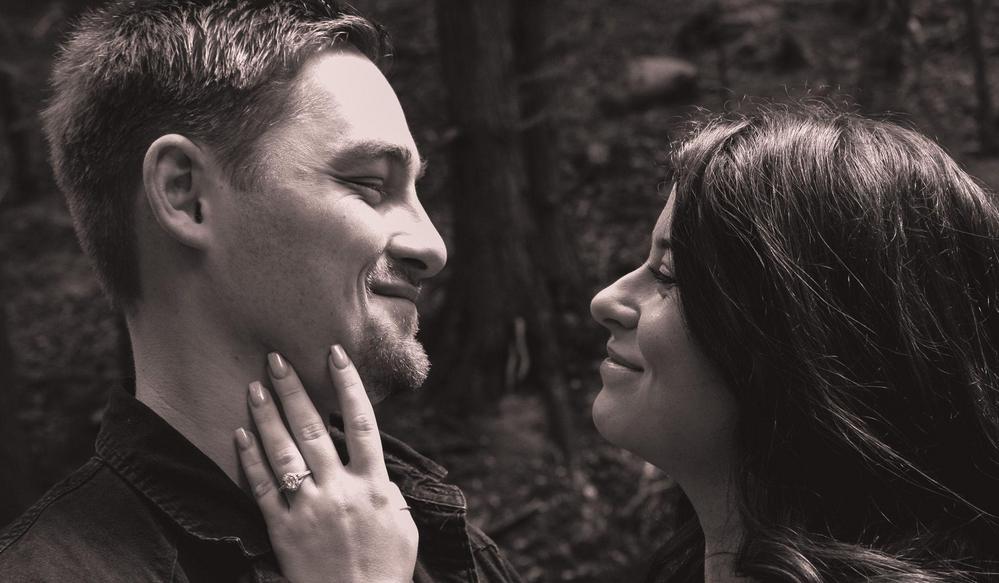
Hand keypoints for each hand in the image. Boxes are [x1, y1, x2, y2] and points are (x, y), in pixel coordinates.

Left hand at [234, 344, 417, 582]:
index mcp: (373, 484)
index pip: (360, 422)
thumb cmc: (387, 569)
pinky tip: (239, 435)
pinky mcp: (282, 530)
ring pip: (283, 452)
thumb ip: (388, 489)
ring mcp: (308, 508)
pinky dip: (250, 460)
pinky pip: (261, 489)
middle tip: (276, 359)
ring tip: (254, 386)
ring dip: (267, 415)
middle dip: (293, 389)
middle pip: (312, 428)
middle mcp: (339, 489)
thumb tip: (373, 467)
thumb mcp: (403, 524)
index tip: (334, 354)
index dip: (348, 385)